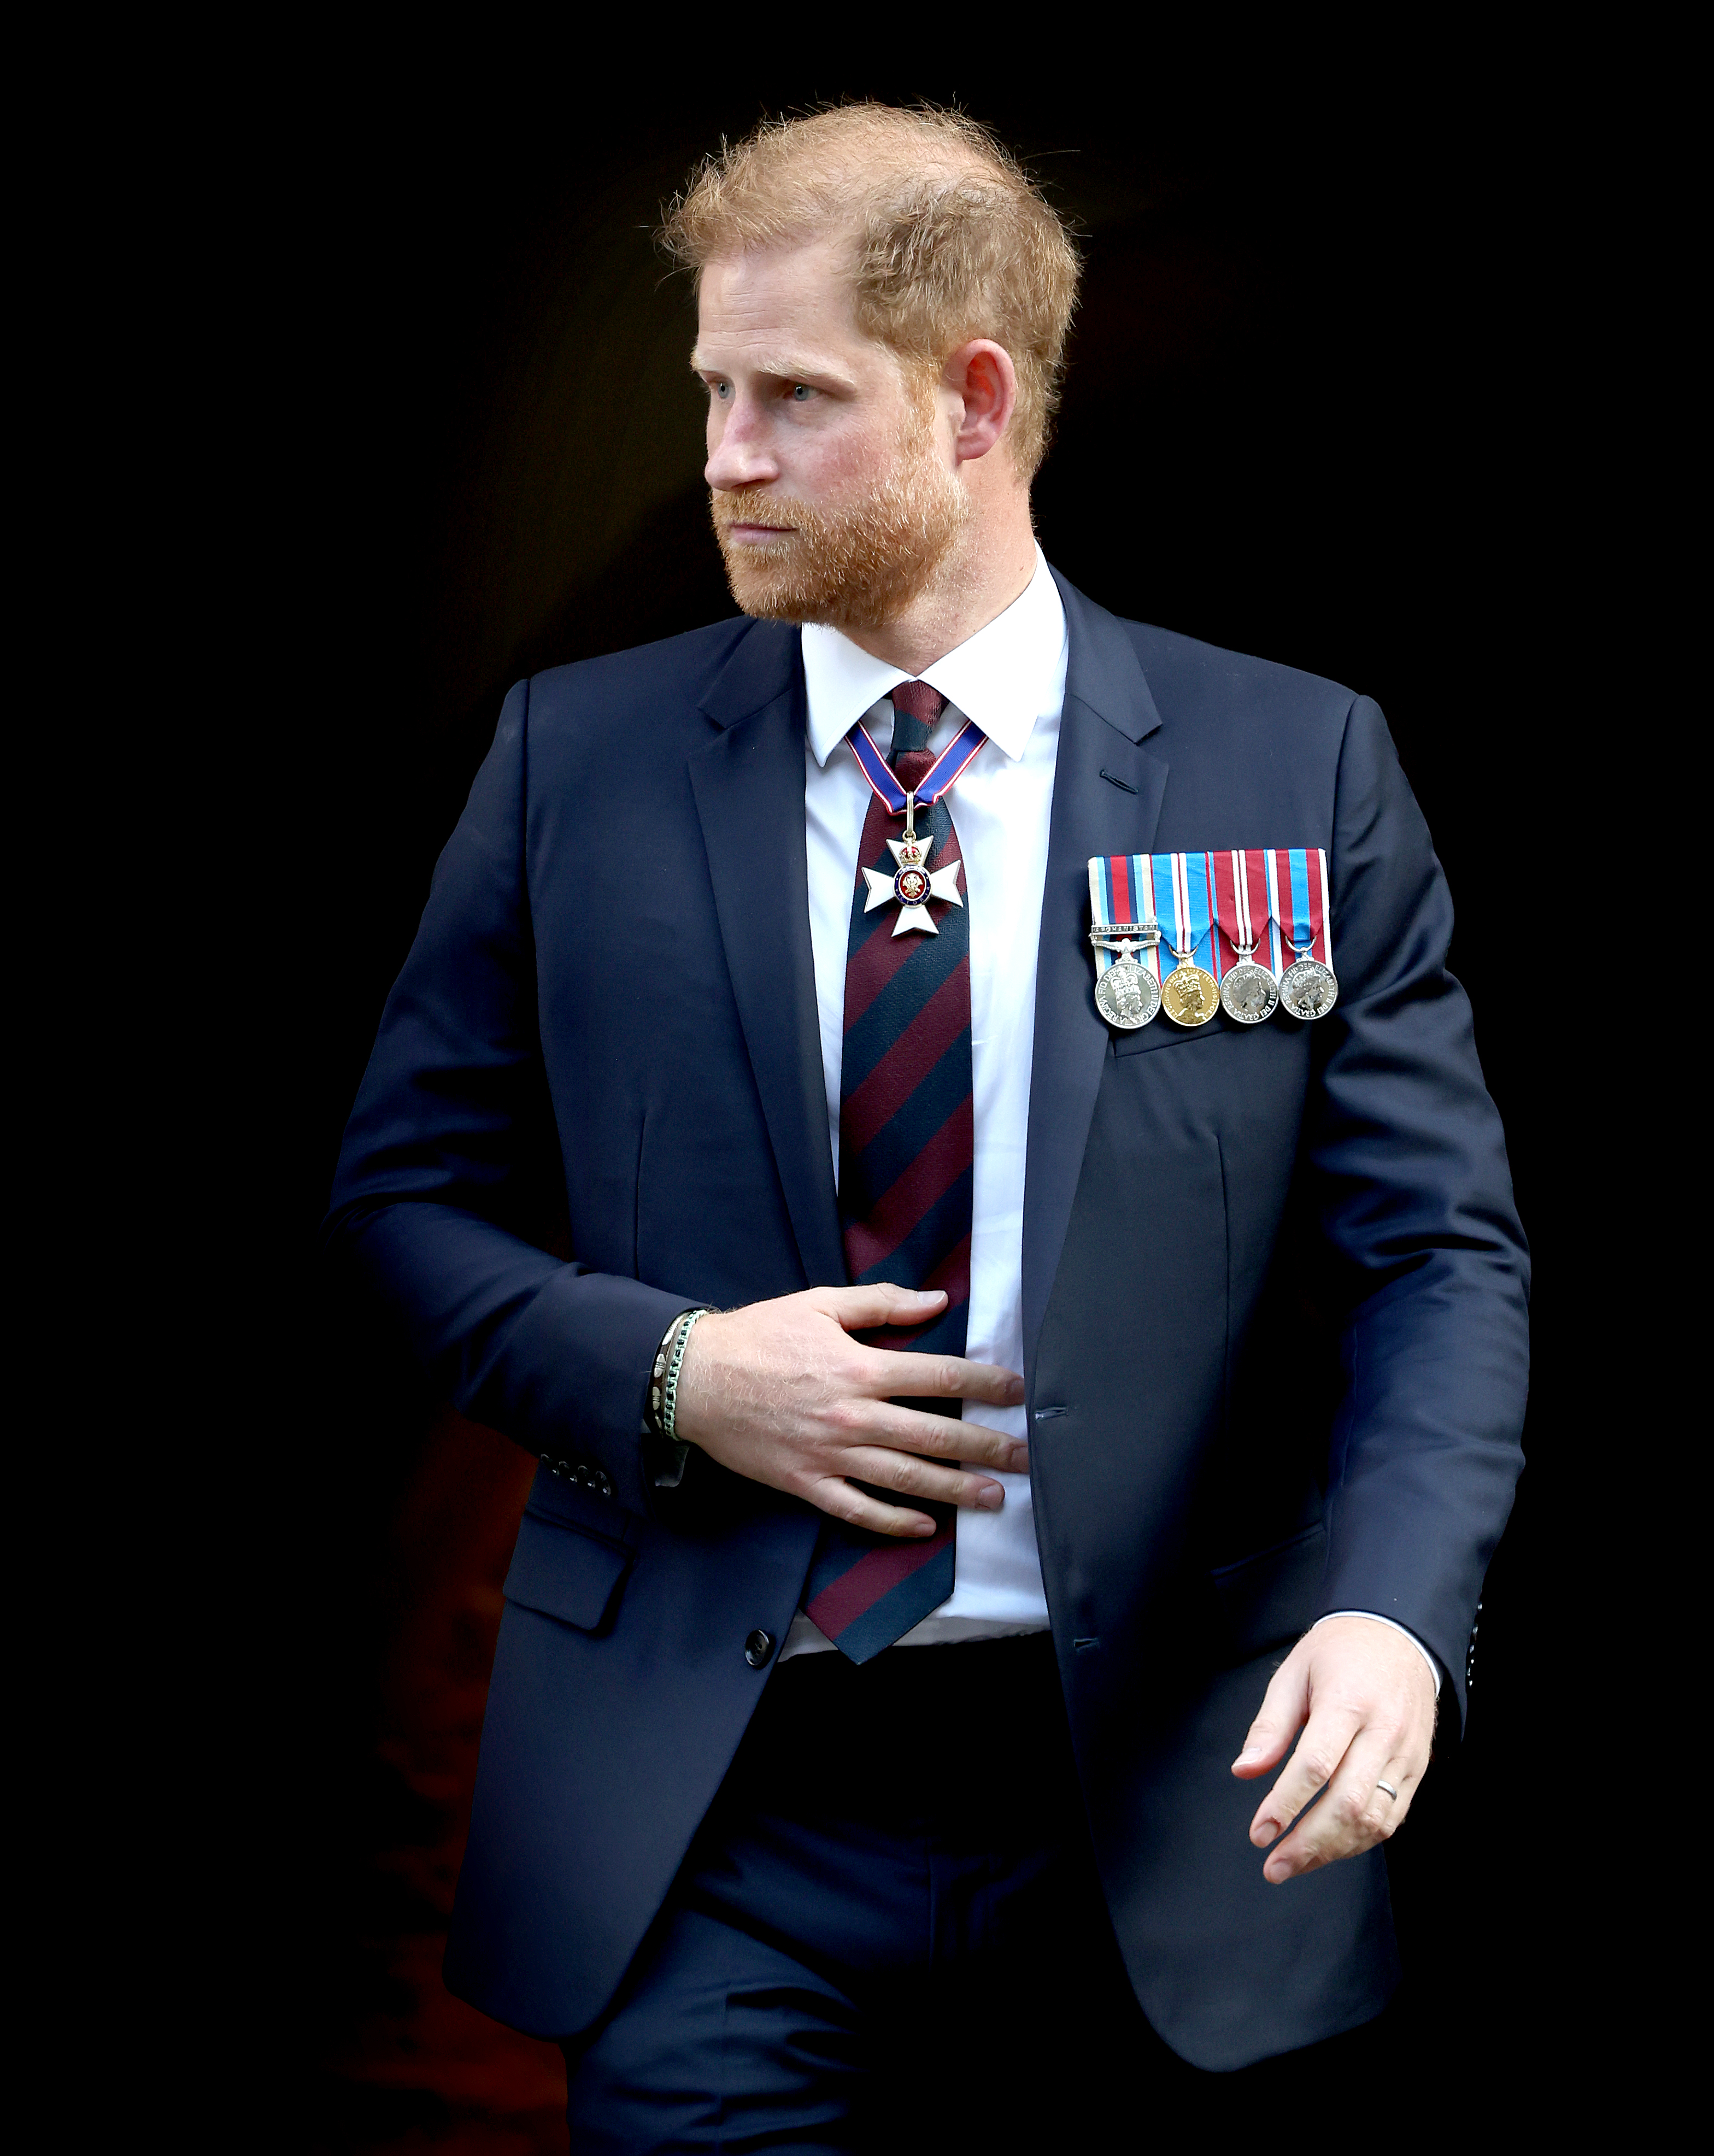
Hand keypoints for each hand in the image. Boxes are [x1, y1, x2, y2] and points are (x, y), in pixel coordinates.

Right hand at [673, 1284, 1026, 1535]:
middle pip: (934, 1434)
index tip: (1017, 1391)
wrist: (692, 1379)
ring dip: (955, 1489)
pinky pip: (857, 1510)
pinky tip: (925, 1527)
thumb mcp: (819, 1304)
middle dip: (985, 1446)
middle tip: (1024, 1457)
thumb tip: (936, 1302)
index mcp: (858, 1367)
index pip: (937, 1375)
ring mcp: (829, 1455)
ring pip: (905, 1478)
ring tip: (994, 1497)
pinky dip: (893, 1522)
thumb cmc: (758, 1336)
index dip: (984, 1382)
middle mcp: (852, 1416)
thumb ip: (881, 1304)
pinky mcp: (805, 1483)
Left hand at [1230, 1616, 1436, 1883]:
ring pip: (1373, 1819)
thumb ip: (1270, 1726)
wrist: (1399, 1635)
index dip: (1285, 1805)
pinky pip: (1392, 1817)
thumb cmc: (1340, 1651)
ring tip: (1295, 1863)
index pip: (1316, 1767)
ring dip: (1333, 1851)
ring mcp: (1406, 1754)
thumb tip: (1244, 1771)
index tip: (1259, 1832)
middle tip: (1273, 1866)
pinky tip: (1331, 1848)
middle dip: (1308, 1843)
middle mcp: (1383, 1732)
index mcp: (1347, 1702)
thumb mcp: (1295, 1673)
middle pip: (1347, 1803)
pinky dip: (1360, 1841)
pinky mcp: (1417, 1767)